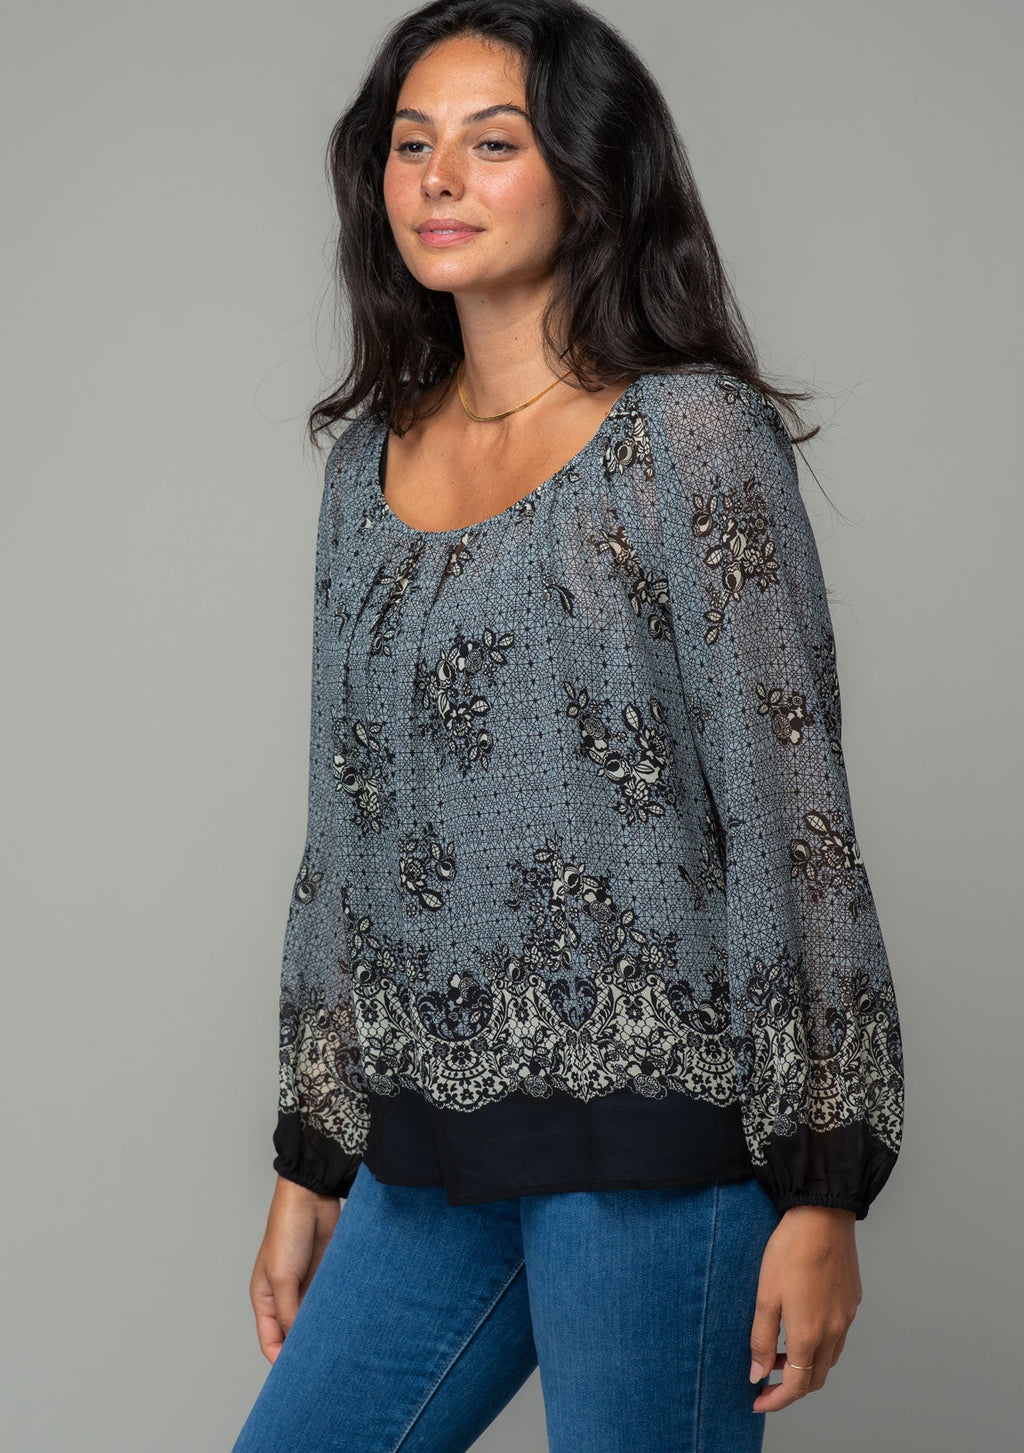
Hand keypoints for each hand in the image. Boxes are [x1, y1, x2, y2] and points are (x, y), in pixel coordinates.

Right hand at [248, 1175, 340, 1362]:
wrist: (312, 1197)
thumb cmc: (287, 1231)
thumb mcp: (283, 1277)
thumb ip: (289, 1312)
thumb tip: (298, 1343)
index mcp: (263, 1297)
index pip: (269, 1339)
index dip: (280, 1358)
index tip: (297, 1375)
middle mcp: (284, 1295)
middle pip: (292, 1331)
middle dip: (305, 1347)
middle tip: (323, 1366)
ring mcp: (306, 1285)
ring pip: (314, 1318)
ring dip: (323, 1329)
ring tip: (339, 1348)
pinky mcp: (325, 1274)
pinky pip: (329, 1301)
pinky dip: (336, 1312)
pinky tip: (348, 1323)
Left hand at [749, 1204, 861, 1411]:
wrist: (822, 1216)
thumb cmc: (790, 1251)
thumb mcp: (765, 1295)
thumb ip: (760, 1339)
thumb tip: (756, 1374)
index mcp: (809, 1335)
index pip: (795, 1387)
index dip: (775, 1400)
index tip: (757, 1401)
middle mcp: (833, 1332)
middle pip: (814, 1379)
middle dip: (790, 1387)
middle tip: (764, 1378)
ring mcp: (846, 1318)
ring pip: (828, 1360)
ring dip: (805, 1366)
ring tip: (778, 1352)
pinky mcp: (852, 1302)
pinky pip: (838, 1337)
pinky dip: (819, 1345)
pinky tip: (801, 1326)